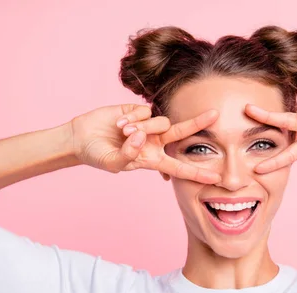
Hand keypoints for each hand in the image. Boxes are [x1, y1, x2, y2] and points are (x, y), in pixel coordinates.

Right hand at [69, 104, 220, 183]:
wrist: (80, 138)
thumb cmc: (97, 155)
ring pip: (160, 122)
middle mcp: (154, 142)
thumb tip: (141, 137)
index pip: (180, 167)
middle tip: (215, 114)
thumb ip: (128, 155)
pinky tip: (119, 123)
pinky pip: (145, 111)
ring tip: (122, 132)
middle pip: (182, 133)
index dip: (198, 172)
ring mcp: (147, 125)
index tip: (216, 177)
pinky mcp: (137, 111)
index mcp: (153, 159)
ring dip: (143, 127)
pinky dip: (133, 118)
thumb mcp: (112, 164)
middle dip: (198, 123)